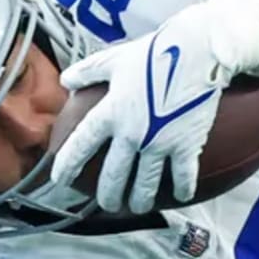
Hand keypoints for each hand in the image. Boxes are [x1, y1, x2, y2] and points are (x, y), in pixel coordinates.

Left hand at [51, 15, 227, 214]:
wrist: (199, 50)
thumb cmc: (156, 51)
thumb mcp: (116, 58)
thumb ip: (89, 71)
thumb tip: (66, 80)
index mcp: (111, 111)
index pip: (82, 144)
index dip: (67, 165)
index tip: (60, 181)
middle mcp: (131, 133)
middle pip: (114, 175)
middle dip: (108, 196)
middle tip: (108, 204)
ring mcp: (159, 142)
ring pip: (146, 184)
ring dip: (140, 201)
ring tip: (138, 207)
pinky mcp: (185, 145)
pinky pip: (182, 176)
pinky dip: (182, 189)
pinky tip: (181, 197)